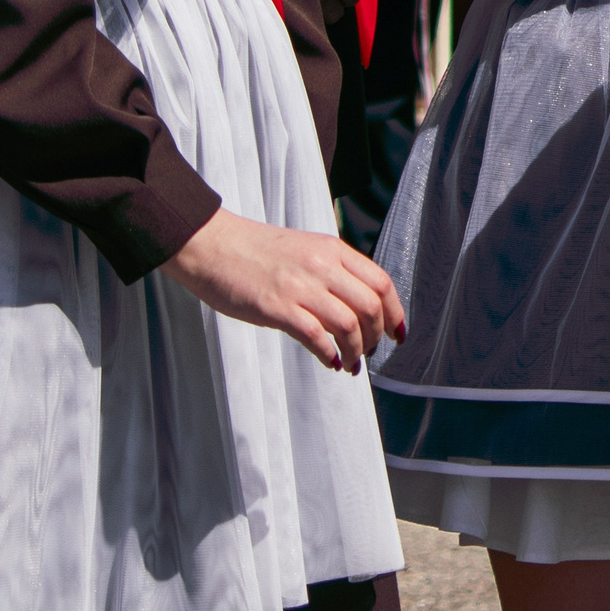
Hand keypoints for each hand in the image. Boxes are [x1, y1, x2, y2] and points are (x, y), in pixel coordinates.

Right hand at [167, 209, 406, 373]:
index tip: (397, 334)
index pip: (381, 282)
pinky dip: (330, 354)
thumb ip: (332, 271)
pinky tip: (330, 362)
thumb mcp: (305, 250)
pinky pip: (317, 337)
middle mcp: (322, 265)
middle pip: (370, 306)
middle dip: (376, 337)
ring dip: (356, 352)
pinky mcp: (276, 307)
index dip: (395, 312)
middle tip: (368, 353)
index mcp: (332, 250)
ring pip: (349, 325)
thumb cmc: (256, 252)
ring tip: (351, 364)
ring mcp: (300, 286)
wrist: (213, 246)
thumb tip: (357, 306)